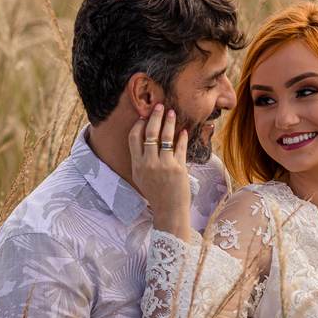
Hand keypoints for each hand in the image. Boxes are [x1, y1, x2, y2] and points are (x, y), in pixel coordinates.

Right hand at [128, 105, 192, 241]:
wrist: (169, 210)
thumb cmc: (154, 194)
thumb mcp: (139, 178)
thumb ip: (139, 160)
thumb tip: (142, 139)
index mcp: (137, 165)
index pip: (134, 138)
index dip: (139, 124)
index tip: (144, 117)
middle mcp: (149, 164)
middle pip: (150, 133)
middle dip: (155, 116)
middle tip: (159, 106)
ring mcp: (164, 165)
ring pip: (166, 136)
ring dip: (169, 121)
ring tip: (172, 112)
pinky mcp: (178, 168)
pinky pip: (180, 146)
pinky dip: (182, 137)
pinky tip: (183, 131)